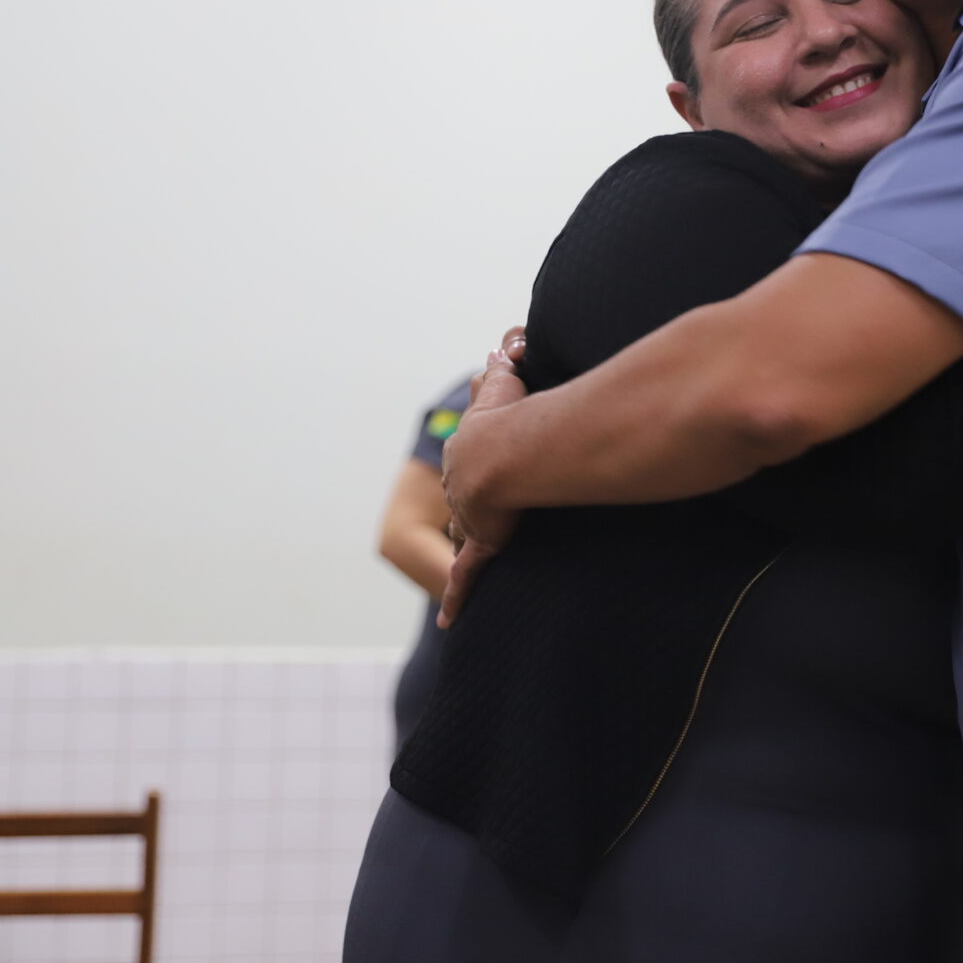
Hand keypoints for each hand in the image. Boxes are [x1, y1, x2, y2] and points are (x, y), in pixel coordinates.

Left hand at [437, 327, 528, 628]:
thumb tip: (507, 341)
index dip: (482, 456)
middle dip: (473, 497)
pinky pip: (466, 575)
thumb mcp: (504, 384)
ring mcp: (469, 515)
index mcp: (468, 448)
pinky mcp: (482, 543)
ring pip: (467, 530)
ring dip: (469, 538)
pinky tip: (449, 621)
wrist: (503, 451)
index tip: (490, 458)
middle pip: (465, 493)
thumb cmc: (513, 414)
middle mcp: (461, 483)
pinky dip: (457, 597)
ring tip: (479, 547)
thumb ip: (505, 363)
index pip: (472, 455)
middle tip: (488, 504)